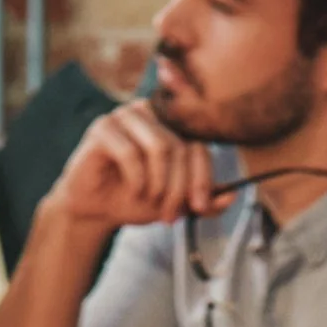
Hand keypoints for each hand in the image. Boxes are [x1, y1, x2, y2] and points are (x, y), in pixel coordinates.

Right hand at [45, 101, 215, 236]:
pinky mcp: (103, 127)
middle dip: (179, 188)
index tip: (200, 207)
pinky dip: (137, 180)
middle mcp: (150, 111)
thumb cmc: (134, 198)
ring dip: (159, 185)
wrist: (95, 209)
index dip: (203, 178)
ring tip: (151, 203)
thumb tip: (232, 197)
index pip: (198, 143)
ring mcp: (124, 115)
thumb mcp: (175, 203)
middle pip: (180, 147)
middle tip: (170, 215)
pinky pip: (131, 153)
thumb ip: (203, 200)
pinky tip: (133, 192)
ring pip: (160, 147)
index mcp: (170, 123)